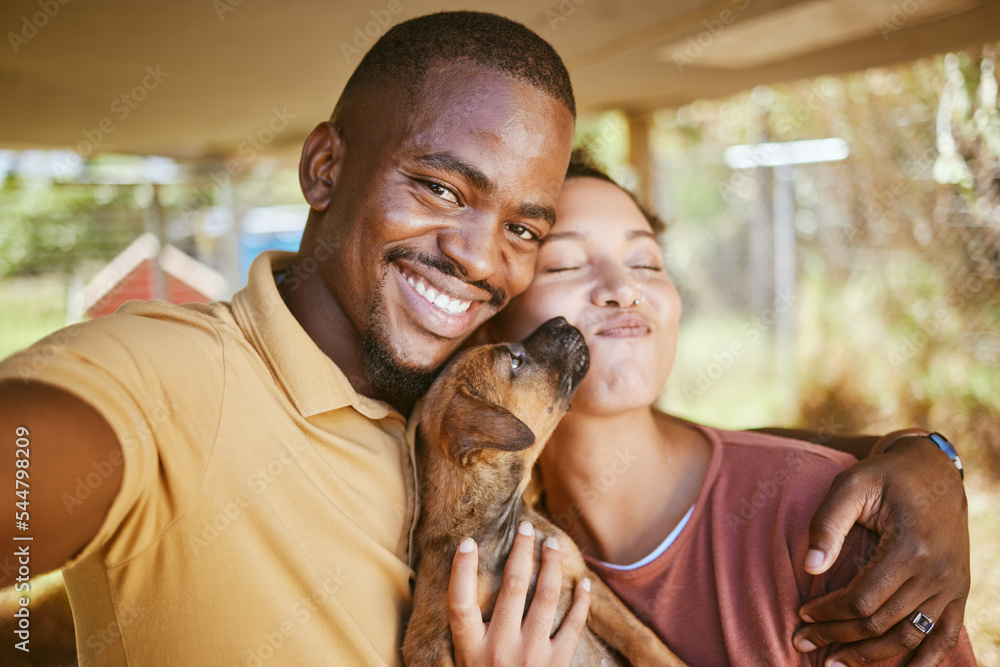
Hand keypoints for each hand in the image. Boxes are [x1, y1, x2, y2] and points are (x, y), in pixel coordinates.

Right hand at [448, 521, 590, 665]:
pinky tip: (582, 582)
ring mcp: (532, 655)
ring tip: (552, 544)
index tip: (468, 542)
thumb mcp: (466, 663)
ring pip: (546, 597)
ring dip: (551, 565)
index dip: (462, 569)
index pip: (460, 602)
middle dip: (521, 551)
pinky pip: (574, 625)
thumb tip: (464, 592)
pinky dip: (581, 601)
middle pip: (512, 587)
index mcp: (471, 650)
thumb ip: (467, 635)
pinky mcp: (557, 664)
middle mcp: (500, 648)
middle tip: (525, 528)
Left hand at [793, 436, 969, 665]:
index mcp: (910, 548)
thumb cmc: (885, 476)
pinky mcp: (958, 590)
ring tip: (835, 664)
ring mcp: (952, 585)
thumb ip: (827, 524)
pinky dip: (924, 661)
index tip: (801, 614)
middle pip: (882, 623)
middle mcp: (937, 573)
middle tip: (803, 642)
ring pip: (909, 638)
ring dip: (871, 657)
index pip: (863, 599)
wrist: (934, 470)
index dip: (829, 613)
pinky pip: (944, 637)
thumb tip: (809, 568)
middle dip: (838, 637)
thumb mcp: (851, 484)